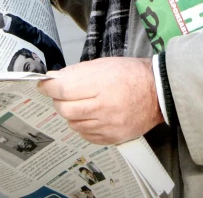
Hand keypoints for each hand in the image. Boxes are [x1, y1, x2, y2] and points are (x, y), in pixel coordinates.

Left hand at [37, 57, 163, 144]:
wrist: (158, 92)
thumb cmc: (131, 74)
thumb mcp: (105, 64)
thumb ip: (79, 72)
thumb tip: (56, 78)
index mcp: (101, 84)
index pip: (63, 89)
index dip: (49, 87)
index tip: (44, 84)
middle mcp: (103, 107)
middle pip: (65, 109)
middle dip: (58, 100)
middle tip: (62, 94)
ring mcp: (108, 125)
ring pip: (74, 124)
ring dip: (71, 113)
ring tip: (80, 104)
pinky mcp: (113, 138)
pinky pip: (86, 135)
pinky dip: (83, 125)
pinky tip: (90, 116)